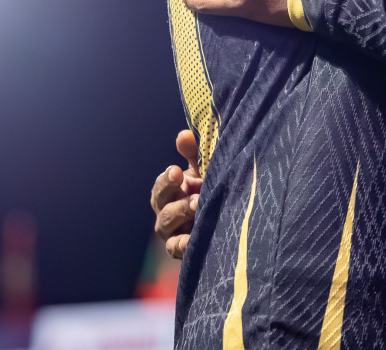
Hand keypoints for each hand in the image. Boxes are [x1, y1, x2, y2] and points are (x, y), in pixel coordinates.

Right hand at [150, 129, 203, 258]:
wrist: (225, 222)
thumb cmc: (209, 189)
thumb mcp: (203, 170)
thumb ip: (194, 153)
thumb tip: (184, 134)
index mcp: (169, 191)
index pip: (161, 184)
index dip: (167, 179)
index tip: (177, 172)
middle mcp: (166, 211)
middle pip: (161, 203)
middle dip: (176, 196)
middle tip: (195, 194)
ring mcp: (172, 232)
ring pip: (167, 224)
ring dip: (181, 215)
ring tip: (197, 209)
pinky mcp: (181, 250)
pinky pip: (175, 249)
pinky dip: (181, 245)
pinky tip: (190, 240)